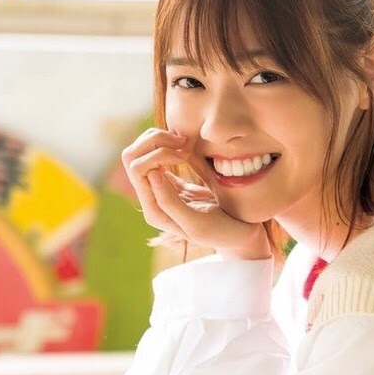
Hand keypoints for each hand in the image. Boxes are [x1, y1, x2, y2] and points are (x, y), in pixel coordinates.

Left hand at [121, 128, 271, 259]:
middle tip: (182, 142)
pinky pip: (159, 157)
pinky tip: (188, 147)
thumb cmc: (221, 232)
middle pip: (133, 158)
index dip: (158, 153)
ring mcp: (162, 190)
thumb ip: (171, 202)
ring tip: (185, 143)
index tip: (184, 154)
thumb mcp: (197, 223)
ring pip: (143, 153)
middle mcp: (153, 199)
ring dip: (160, 141)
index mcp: (154, 211)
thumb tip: (152, 174)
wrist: (240, 234)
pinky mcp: (174, 183)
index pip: (137, 169)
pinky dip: (169, 145)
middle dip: (154, 142)